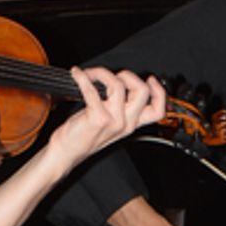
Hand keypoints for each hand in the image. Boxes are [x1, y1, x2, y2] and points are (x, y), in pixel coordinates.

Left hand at [51, 66, 169, 169]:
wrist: (67, 153)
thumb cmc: (84, 136)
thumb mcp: (110, 123)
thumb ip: (121, 107)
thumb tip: (121, 81)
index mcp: (131, 124)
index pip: (157, 111)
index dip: (159, 92)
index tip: (150, 79)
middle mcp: (126, 123)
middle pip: (142, 91)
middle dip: (128, 75)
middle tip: (113, 76)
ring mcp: (113, 121)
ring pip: (118, 85)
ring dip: (102, 73)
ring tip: (90, 75)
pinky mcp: (97, 118)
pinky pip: (92, 89)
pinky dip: (82, 77)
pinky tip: (76, 74)